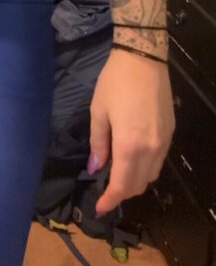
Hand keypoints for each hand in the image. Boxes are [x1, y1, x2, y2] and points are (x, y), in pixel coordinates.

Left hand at [86, 47, 174, 214]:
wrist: (144, 58)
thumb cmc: (115, 82)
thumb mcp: (98, 111)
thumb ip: (98, 143)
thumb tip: (95, 168)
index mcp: (130, 145)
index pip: (122, 185)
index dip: (110, 200)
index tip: (99, 207)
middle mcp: (151, 149)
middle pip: (139, 185)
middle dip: (122, 193)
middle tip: (105, 190)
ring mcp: (164, 142)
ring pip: (151, 175)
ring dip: (135, 181)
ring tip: (118, 175)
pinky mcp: (170, 132)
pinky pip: (159, 160)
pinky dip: (146, 167)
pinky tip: (133, 158)